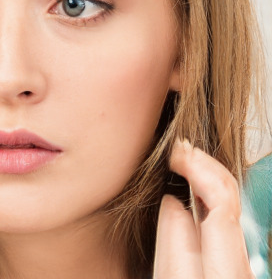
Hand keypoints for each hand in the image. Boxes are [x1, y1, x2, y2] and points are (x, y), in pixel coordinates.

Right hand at [153, 139, 254, 277]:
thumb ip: (174, 243)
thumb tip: (175, 201)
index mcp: (226, 268)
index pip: (222, 202)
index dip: (199, 168)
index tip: (175, 152)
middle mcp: (242, 263)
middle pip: (232, 197)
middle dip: (206, 165)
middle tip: (179, 149)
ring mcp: (243, 263)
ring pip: (230, 205)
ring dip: (207, 176)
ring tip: (183, 159)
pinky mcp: (236, 263)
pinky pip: (225, 218)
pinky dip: (208, 195)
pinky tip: (192, 189)